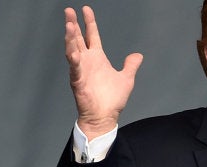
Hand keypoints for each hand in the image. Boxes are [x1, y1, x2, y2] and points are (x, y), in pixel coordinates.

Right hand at [65, 6, 142, 139]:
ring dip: (70, 38)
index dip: (89, 23)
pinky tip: (73, 51)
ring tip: (69, 24)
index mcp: (98, 59)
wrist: (105, 116)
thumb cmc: (112, 100)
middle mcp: (87, 62)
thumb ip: (131, 65)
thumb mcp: (126, 78)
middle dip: (73, 24)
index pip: (92, 36)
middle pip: (78, 38)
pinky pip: (75, 68)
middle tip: (68, 10)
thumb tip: (138, 55)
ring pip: (73, 50)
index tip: (86, 9)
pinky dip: (74, 59)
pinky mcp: (78, 81)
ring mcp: (82, 70)